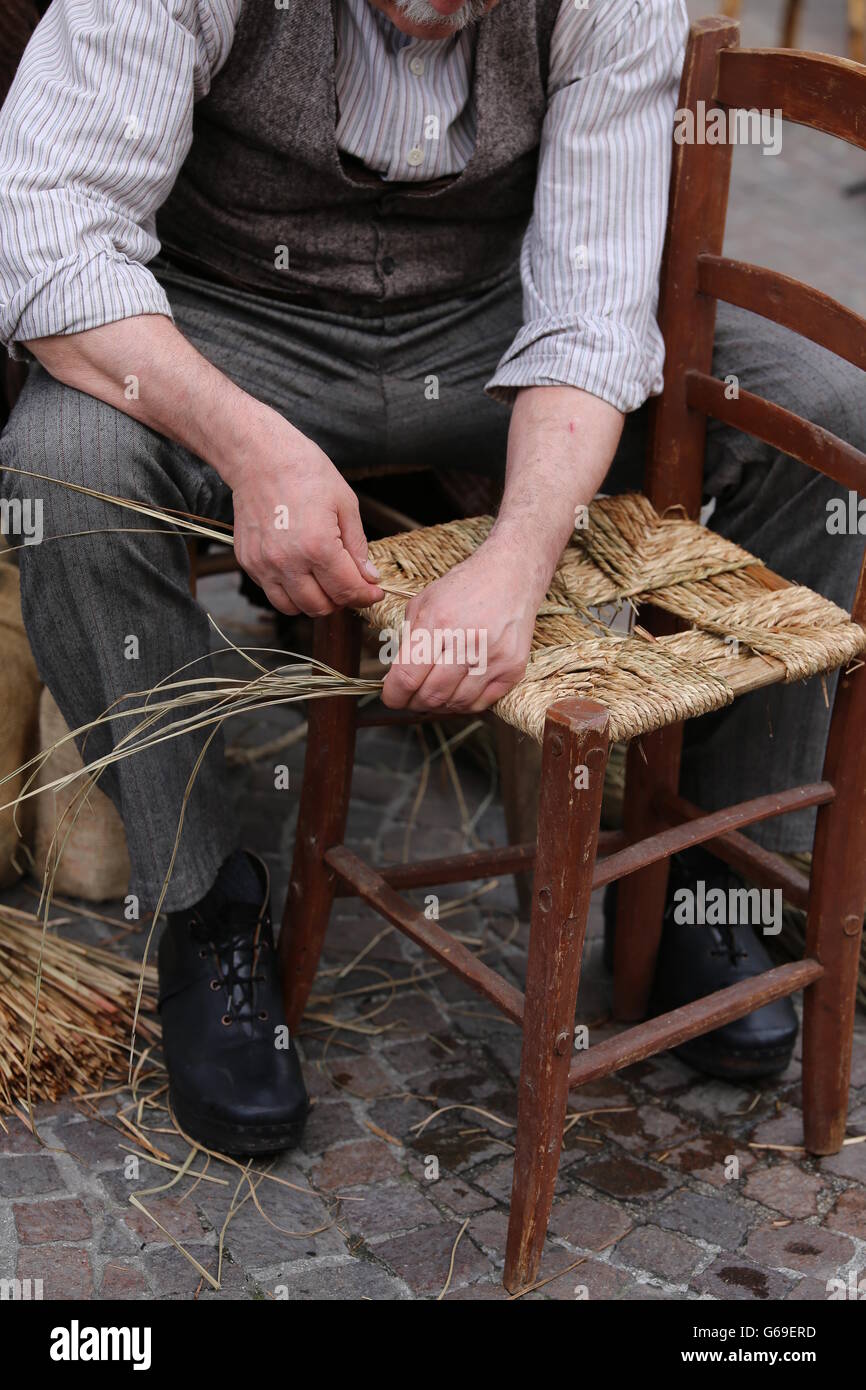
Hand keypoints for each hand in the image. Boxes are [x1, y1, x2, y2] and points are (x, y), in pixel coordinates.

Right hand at [230, 411, 383, 616]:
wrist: (260, 457)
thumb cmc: (304, 472)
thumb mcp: (345, 504)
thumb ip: (358, 546)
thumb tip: (369, 577)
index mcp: (318, 546)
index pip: (347, 590)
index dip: (365, 596)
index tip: (373, 593)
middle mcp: (288, 562)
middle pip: (320, 606)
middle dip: (341, 600)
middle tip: (348, 584)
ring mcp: (264, 565)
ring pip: (293, 608)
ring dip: (313, 601)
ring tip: (323, 581)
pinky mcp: (248, 562)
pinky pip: (272, 592)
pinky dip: (289, 590)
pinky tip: (300, 570)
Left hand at [380, 537, 542, 712]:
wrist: (511, 576)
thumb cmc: (463, 589)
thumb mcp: (423, 603)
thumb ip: (407, 640)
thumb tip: (396, 678)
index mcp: (438, 622)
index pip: (407, 677)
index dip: (394, 695)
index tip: (391, 697)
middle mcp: (466, 641)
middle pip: (431, 695)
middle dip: (414, 702)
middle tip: (411, 698)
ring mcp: (493, 657)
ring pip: (456, 704)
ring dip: (439, 705)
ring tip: (434, 692)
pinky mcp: (512, 668)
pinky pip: (480, 703)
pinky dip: (464, 704)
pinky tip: (457, 690)